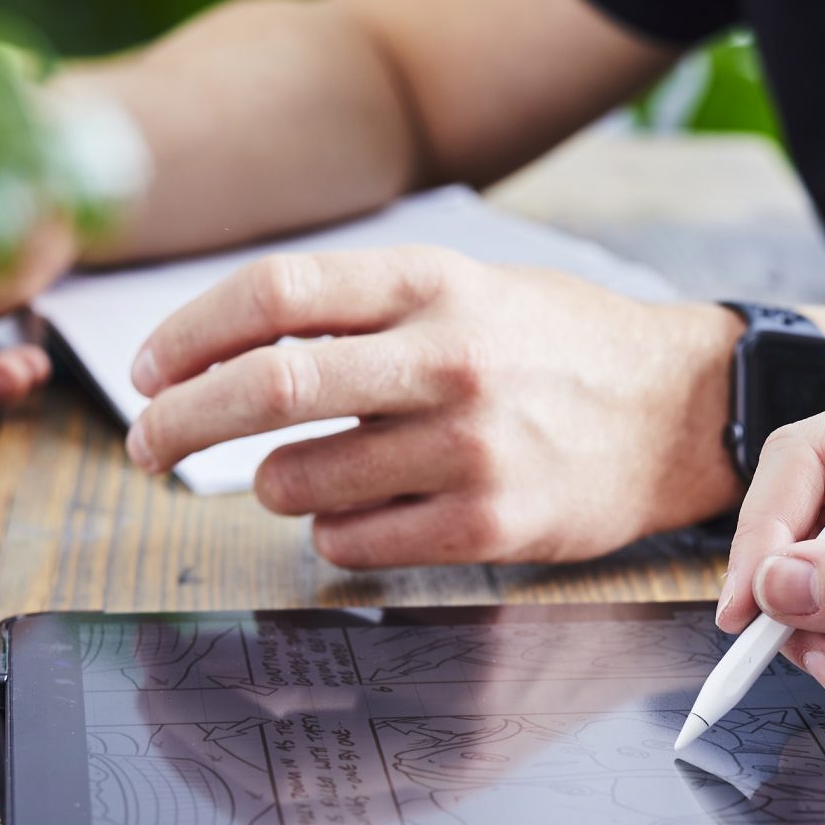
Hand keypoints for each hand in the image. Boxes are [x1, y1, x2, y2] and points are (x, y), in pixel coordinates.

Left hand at [127, 247, 740, 567]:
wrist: (680, 414)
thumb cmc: (557, 349)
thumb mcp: (469, 288)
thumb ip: (362, 309)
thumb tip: (222, 349)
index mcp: (435, 283)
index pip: (274, 295)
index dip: (187, 335)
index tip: (147, 372)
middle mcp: (449, 360)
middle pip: (269, 388)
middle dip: (179, 423)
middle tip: (145, 447)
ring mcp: (470, 448)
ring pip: (300, 479)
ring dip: (272, 483)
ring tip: (299, 475)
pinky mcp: (488, 525)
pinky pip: (353, 542)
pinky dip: (331, 531)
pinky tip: (361, 511)